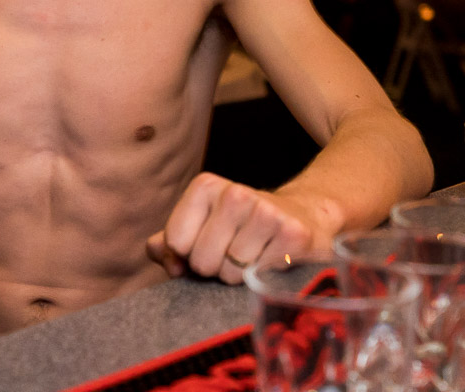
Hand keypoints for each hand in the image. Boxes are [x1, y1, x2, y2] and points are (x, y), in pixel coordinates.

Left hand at [146, 172, 321, 284]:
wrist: (303, 217)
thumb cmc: (241, 228)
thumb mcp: (201, 227)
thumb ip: (170, 242)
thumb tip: (161, 255)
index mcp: (205, 186)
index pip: (175, 242)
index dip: (187, 256)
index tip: (206, 246)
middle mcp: (235, 193)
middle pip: (202, 260)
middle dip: (214, 267)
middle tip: (234, 253)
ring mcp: (266, 212)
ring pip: (231, 273)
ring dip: (239, 276)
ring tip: (254, 255)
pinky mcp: (294, 235)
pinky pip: (260, 278)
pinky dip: (263, 278)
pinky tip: (274, 260)